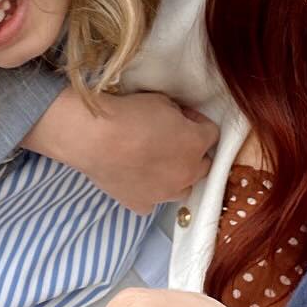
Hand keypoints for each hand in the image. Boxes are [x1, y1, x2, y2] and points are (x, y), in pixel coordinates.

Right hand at [25, 88, 217, 211]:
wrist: (95, 138)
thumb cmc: (129, 114)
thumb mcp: (161, 102)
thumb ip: (177, 115)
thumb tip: (177, 121)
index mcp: (197, 143)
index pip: (211, 133)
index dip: (197, 122)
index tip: (183, 116)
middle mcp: (188, 172)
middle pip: (203, 164)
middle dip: (192, 152)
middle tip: (173, 140)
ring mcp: (165, 193)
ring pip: (183, 188)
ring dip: (176, 176)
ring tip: (158, 164)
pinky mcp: (141, 204)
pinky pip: (152, 202)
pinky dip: (149, 192)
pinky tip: (138, 180)